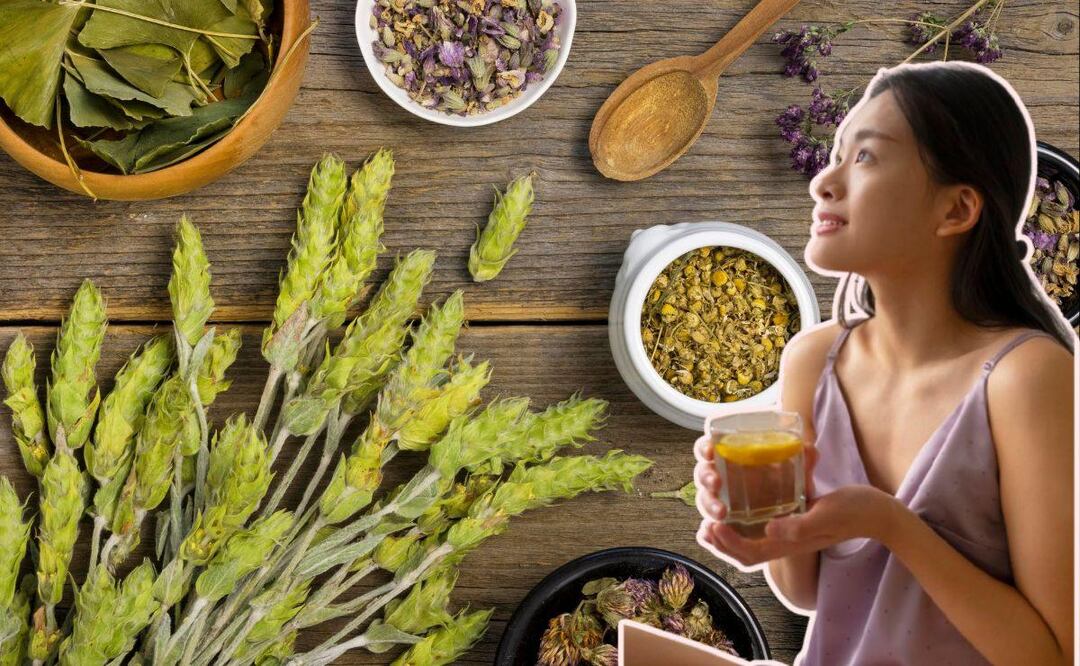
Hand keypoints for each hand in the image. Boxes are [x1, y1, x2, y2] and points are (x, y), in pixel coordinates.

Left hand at [693, 433, 899, 567]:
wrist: (878, 513)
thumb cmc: (854, 511)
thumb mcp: (825, 514)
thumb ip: (799, 526)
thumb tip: (770, 530)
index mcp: (791, 544)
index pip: (752, 553)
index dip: (728, 545)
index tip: (713, 526)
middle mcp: (787, 542)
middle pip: (747, 554)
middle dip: (722, 545)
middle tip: (704, 527)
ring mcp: (791, 534)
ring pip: (753, 544)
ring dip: (730, 538)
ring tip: (712, 522)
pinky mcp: (794, 523)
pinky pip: (764, 530)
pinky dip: (746, 525)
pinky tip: (737, 509)